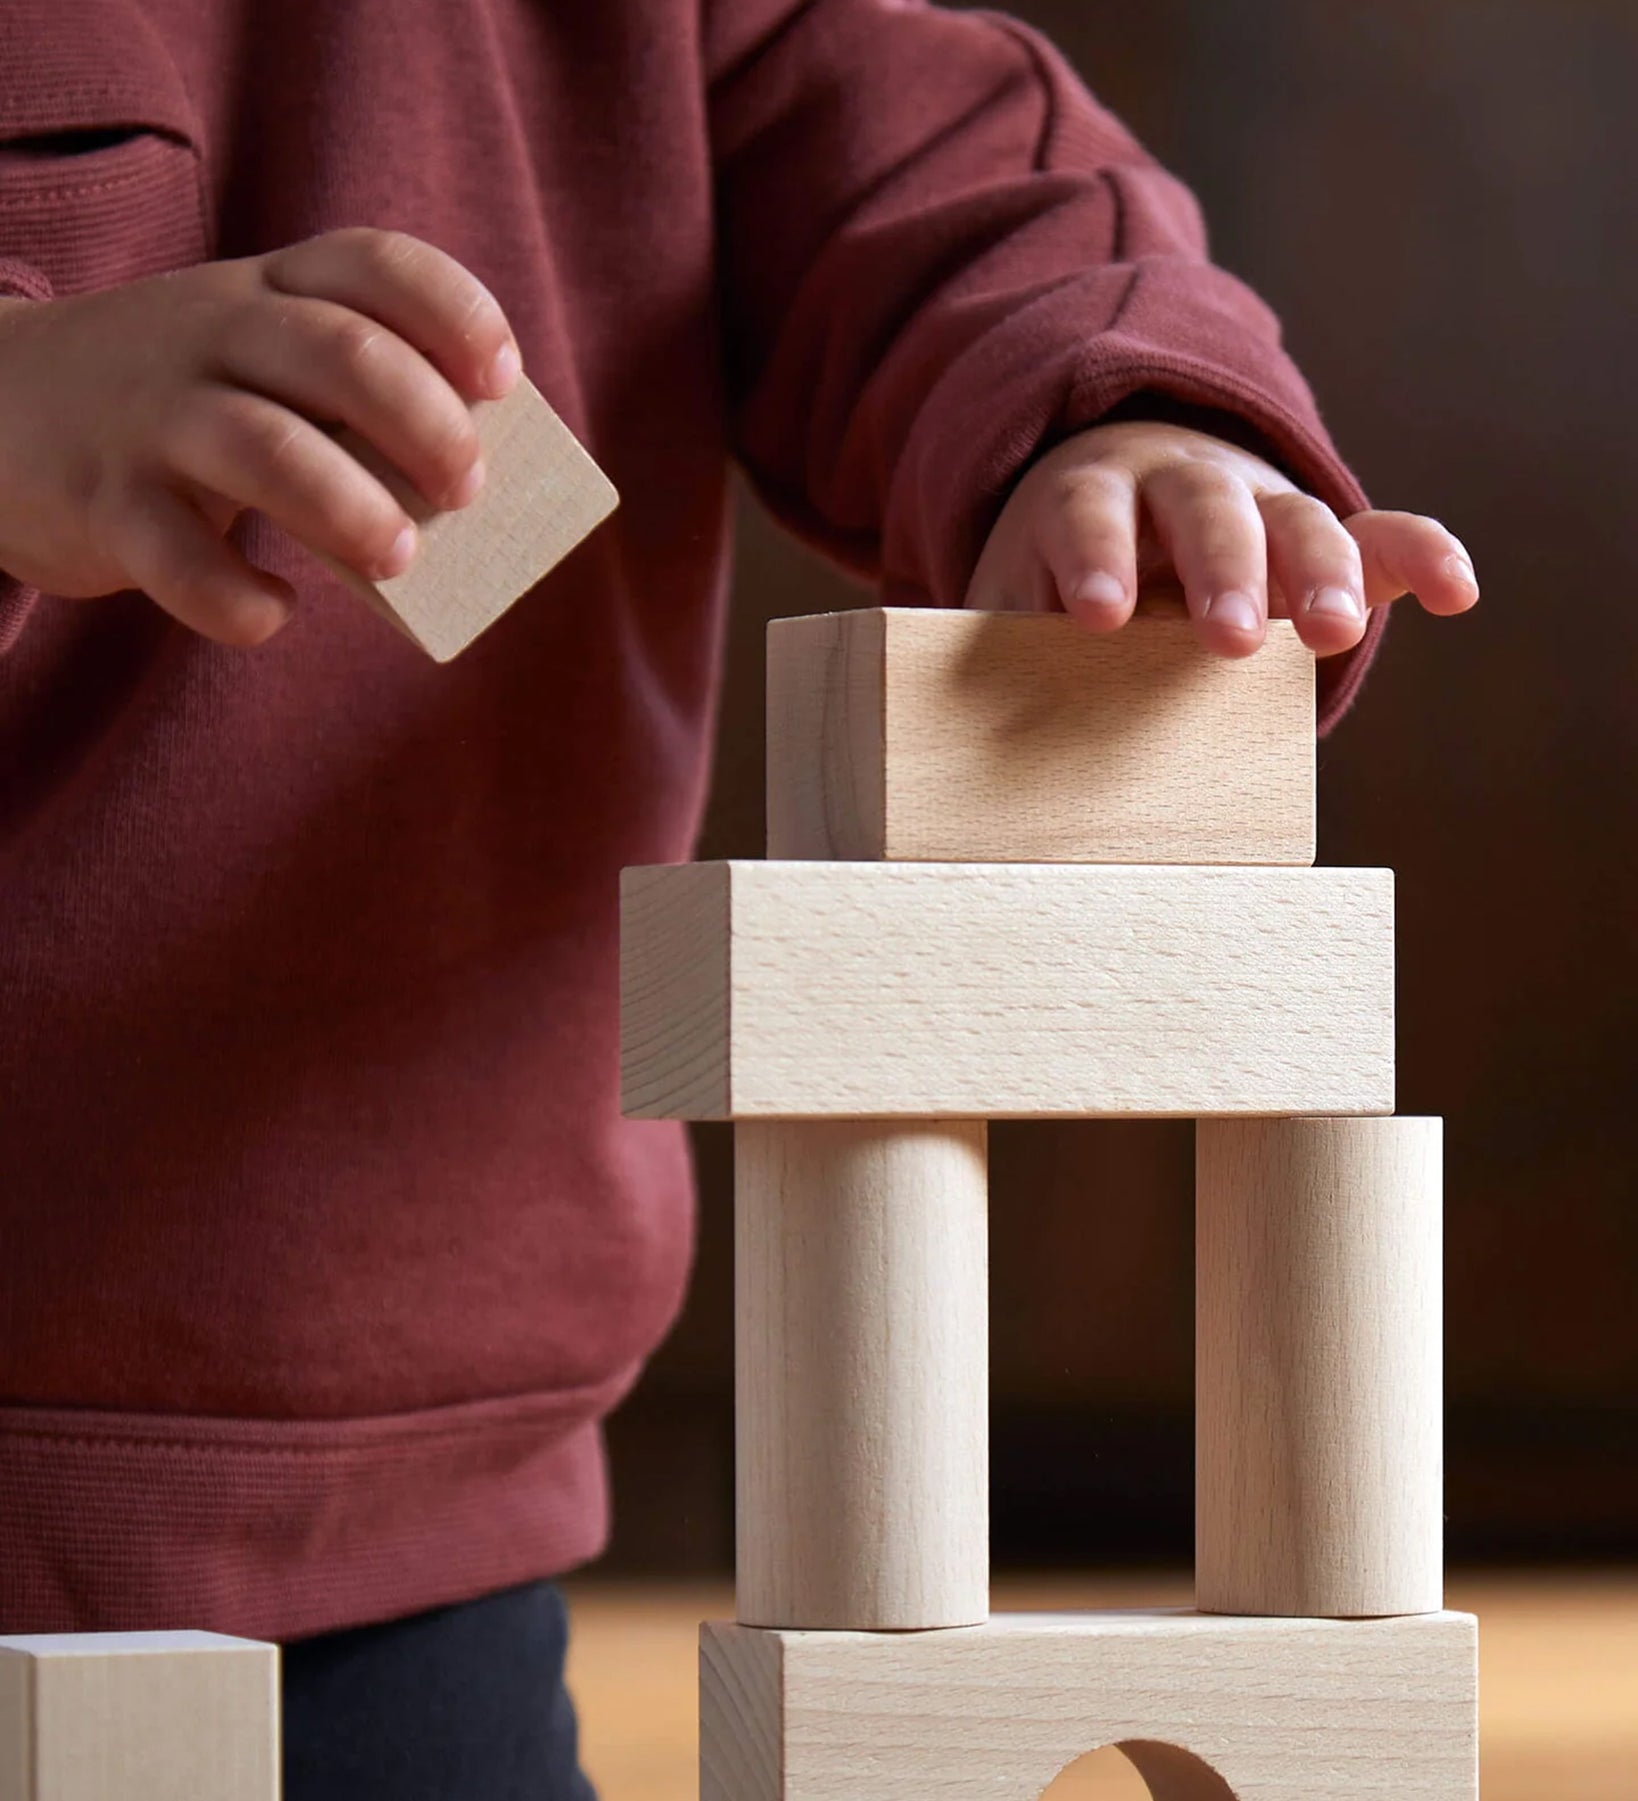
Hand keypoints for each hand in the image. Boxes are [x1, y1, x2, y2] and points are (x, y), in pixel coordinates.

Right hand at [0, 228, 520, 646]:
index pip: (374, 263)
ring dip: (352, 510)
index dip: (455, 314)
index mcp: (268, 290)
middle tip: (467, 491)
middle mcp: (210, 333)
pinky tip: (275, 610)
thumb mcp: (257, 357)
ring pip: (264, 447)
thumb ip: (351, 396)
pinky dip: (239, 601)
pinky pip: (178, 560)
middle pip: (338, 353)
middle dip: (426, 425)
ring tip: (400, 557)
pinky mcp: (105, 505)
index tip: (503, 381)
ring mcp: (153, 417)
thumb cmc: (182, 397)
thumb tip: (475, 487)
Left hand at [965, 419, 1478, 657]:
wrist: (1116, 504)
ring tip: (1333, 635)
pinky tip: (1457, 593)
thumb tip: (946, 738)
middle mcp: (1178, 487)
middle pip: (1204, 509)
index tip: (1100, 614)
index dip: (1096, 560)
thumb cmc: (1053, 579)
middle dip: (1221, 570)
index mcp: (1090, 498)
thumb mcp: (1012, 599)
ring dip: (1317, 572)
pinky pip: (1377, 535)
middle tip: (1226, 640)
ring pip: (1294, 519)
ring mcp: (1257, 504)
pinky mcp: (1320, 537)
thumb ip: (998, 645)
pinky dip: (1419, 555)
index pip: (1090, 518)